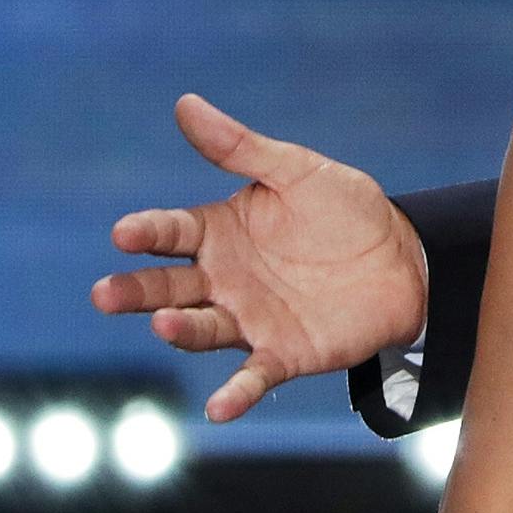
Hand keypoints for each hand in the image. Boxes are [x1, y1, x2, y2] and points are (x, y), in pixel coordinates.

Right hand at [89, 94, 427, 421]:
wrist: (407, 258)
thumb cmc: (347, 211)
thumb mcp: (298, 173)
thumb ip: (242, 147)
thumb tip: (185, 104)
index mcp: (219, 232)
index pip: (171, 232)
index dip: (147, 232)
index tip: (125, 232)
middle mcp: (222, 280)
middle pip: (167, 285)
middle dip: (136, 290)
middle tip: (105, 293)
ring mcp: (247, 320)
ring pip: (201, 329)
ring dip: (180, 330)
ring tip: (164, 323)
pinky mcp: (281, 354)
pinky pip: (252, 378)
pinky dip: (234, 395)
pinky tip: (218, 409)